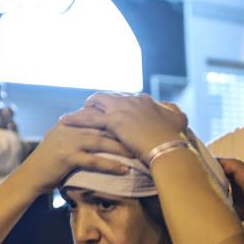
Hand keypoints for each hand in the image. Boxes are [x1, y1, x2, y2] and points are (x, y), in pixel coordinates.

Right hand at [18, 121, 132, 195]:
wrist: (30, 176)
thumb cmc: (51, 162)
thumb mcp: (66, 142)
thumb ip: (82, 134)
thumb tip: (103, 132)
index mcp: (72, 122)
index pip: (99, 115)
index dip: (119, 118)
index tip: (139, 122)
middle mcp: (71, 127)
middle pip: (103, 126)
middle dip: (125, 131)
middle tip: (146, 136)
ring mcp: (68, 141)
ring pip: (101, 141)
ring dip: (122, 147)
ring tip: (140, 152)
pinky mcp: (67, 156)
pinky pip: (93, 160)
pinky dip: (110, 164)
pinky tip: (125, 169)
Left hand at [60, 92, 187, 157]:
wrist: (168, 147)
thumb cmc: (175, 137)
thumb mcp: (179, 120)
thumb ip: (174, 113)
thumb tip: (175, 112)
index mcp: (144, 100)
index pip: (125, 98)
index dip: (116, 104)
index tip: (111, 110)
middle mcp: (131, 100)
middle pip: (107, 96)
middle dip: (97, 103)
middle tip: (89, 110)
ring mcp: (121, 108)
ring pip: (95, 103)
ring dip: (84, 108)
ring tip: (73, 115)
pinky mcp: (113, 121)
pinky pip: (88, 118)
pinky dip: (75, 119)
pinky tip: (64, 121)